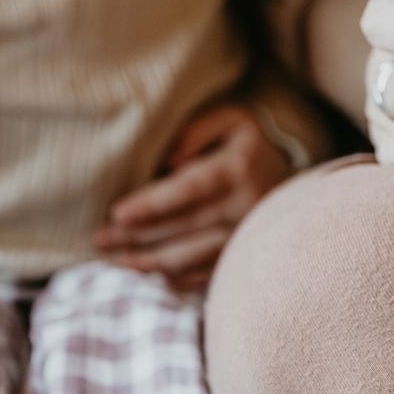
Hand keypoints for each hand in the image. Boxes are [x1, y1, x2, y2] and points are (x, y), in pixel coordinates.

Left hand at [96, 102, 291, 289]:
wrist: (294, 163)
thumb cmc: (249, 136)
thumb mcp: (230, 116)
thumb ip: (197, 131)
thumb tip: (167, 163)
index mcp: (236, 169)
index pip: (188, 190)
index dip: (152, 204)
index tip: (117, 213)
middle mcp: (244, 205)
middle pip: (183, 226)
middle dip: (138, 236)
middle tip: (100, 239)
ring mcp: (247, 233)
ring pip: (193, 255)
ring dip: (151, 262)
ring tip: (116, 262)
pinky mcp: (246, 251)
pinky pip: (208, 271)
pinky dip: (178, 277)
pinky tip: (150, 275)